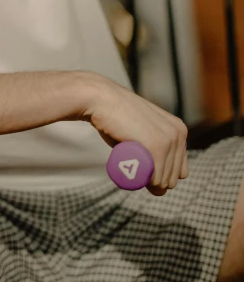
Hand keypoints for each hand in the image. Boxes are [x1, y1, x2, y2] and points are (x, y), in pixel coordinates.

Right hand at [82, 74, 188, 195]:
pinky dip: (140, 179)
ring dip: (144, 179)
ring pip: (163, 181)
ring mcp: (169, 139)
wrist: (101, 100)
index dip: (160, 175)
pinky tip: (128, 164)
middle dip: (152, 179)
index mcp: (179, 130)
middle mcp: (178, 134)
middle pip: (172, 179)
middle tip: (131, 164)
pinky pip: (154, 179)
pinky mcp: (157, 145)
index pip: (179, 171)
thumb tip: (157, 181)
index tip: (141, 167)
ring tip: (128, 159)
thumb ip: (154, 149)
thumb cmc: (116, 117)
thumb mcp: (142, 133)